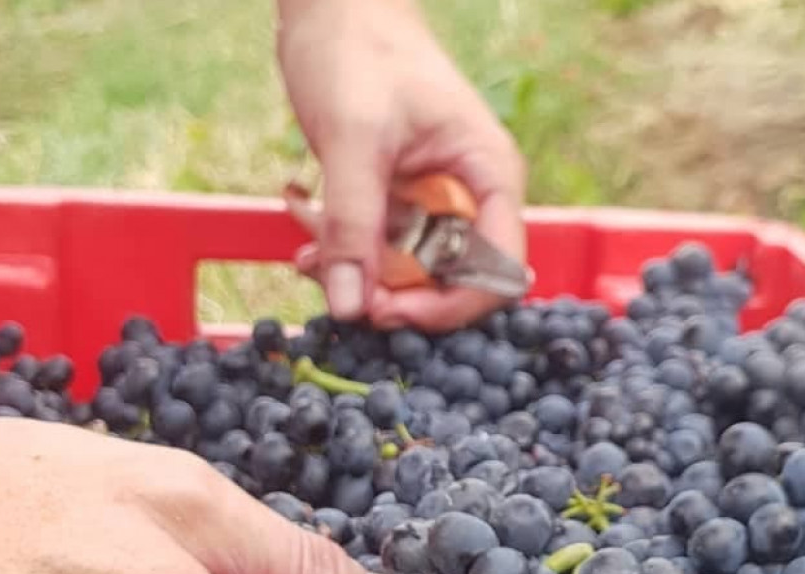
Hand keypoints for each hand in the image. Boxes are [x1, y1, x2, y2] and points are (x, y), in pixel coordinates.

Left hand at [276, 0, 526, 332]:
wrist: (331, 7)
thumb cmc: (358, 53)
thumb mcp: (353, 140)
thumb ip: (353, 225)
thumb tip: (350, 307)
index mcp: (490, 177)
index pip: (496, 273)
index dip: (447, 307)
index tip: (386, 312)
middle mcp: (472, 197)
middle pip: (451, 283)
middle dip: (393, 295)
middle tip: (338, 291)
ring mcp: (435, 202)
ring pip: (409, 274)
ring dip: (360, 277)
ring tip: (310, 257)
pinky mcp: (399, 202)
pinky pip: (380, 252)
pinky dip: (346, 257)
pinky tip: (308, 245)